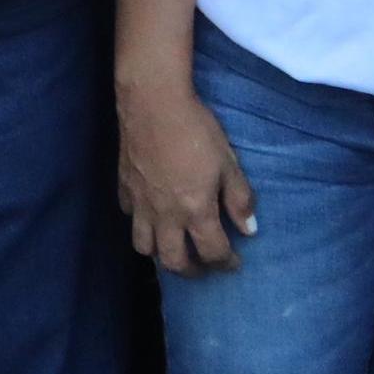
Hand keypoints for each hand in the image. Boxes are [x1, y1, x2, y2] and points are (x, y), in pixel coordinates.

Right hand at [116, 81, 259, 274]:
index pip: (212, 252)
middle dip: (193, 271)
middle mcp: (165, 215)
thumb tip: (250, 229)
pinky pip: (130, 218)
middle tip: (204, 266)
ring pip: (145, 247)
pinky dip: (142, 224)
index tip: (235, 262)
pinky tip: (153, 214)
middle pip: (174, 261)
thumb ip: (239, 199)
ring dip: (162, 254)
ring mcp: (141, 204)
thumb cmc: (196, 130)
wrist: (152, 102)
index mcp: (195, 210)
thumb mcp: (228, 163)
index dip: (226, 263)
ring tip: (174, 247)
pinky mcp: (124, 188)